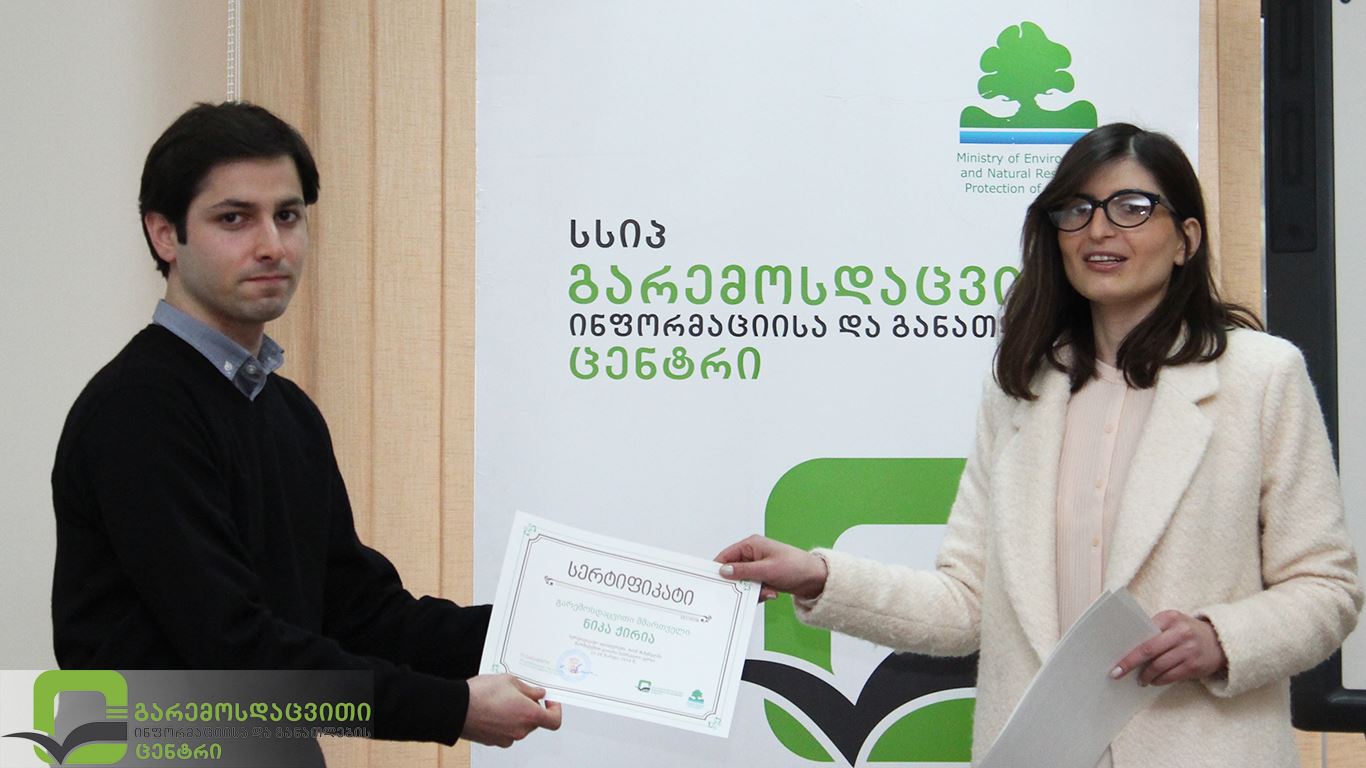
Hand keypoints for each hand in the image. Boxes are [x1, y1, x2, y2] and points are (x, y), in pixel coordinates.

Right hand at [462, 674, 562, 747]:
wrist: (456, 708)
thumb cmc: (481, 695)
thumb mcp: (510, 681)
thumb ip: (529, 689)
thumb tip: (538, 694)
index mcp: (529, 715)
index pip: (554, 721)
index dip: (555, 710)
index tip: (549, 701)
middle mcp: (520, 730)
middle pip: (535, 722)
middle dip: (531, 708)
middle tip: (521, 693)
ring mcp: (507, 738)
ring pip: (520, 726)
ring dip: (516, 715)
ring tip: (503, 699)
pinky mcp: (494, 741)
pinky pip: (506, 731)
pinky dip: (504, 722)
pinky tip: (494, 709)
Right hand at [715, 534, 827, 600]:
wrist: (815, 578)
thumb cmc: (796, 566)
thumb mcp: (767, 569)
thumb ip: (743, 571)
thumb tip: (724, 571)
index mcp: (751, 545)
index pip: (726, 555)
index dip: (719, 568)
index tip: (714, 582)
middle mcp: (753, 554)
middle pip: (733, 571)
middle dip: (739, 584)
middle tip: (745, 591)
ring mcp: (758, 566)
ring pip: (743, 582)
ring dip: (751, 590)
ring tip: (765, 591)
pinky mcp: (763, 577)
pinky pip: (752, 587)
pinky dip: (758, 593)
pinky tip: (770, 593)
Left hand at [1111, 611, 1226, 686]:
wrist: (1220, 642)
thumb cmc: (1187, 632)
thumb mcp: (1173, 623)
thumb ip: (1155, 630)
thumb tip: (1129, 648)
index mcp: (1170, 618)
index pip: (1144, 633)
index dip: (1129, 648)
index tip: (1116, 659)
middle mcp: (1180, 633)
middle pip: (1148, 650)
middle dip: (1130, 663)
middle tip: (1118, 673)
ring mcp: (1189, 650)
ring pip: (1159, 666)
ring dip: (1146, 675)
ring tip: (1140, 680)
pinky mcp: (1194, 666)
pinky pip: (1171, 676)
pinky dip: (1159, 680)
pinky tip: (1154, 681)